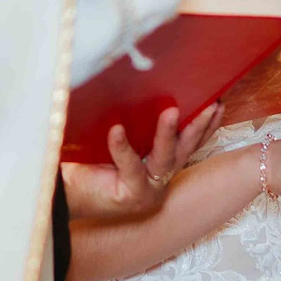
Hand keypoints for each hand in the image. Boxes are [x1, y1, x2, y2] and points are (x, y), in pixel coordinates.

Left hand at [60, 105, 221, 222]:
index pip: (190, 145)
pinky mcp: (129, 196)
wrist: (61, 193)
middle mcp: (159, 181)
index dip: (207, 126)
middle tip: (211, 103)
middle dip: (199, 126)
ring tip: (171, 111)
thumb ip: (134, 124)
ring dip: (168, 134)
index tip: (219, 103)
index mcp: (159, 168)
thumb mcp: (116, 141)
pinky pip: (129, 167)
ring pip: (164, 159)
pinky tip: (116, 130)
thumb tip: (144, 84)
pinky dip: (122, 147)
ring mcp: (147, 191)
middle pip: (185, 150)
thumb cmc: (85, 163)